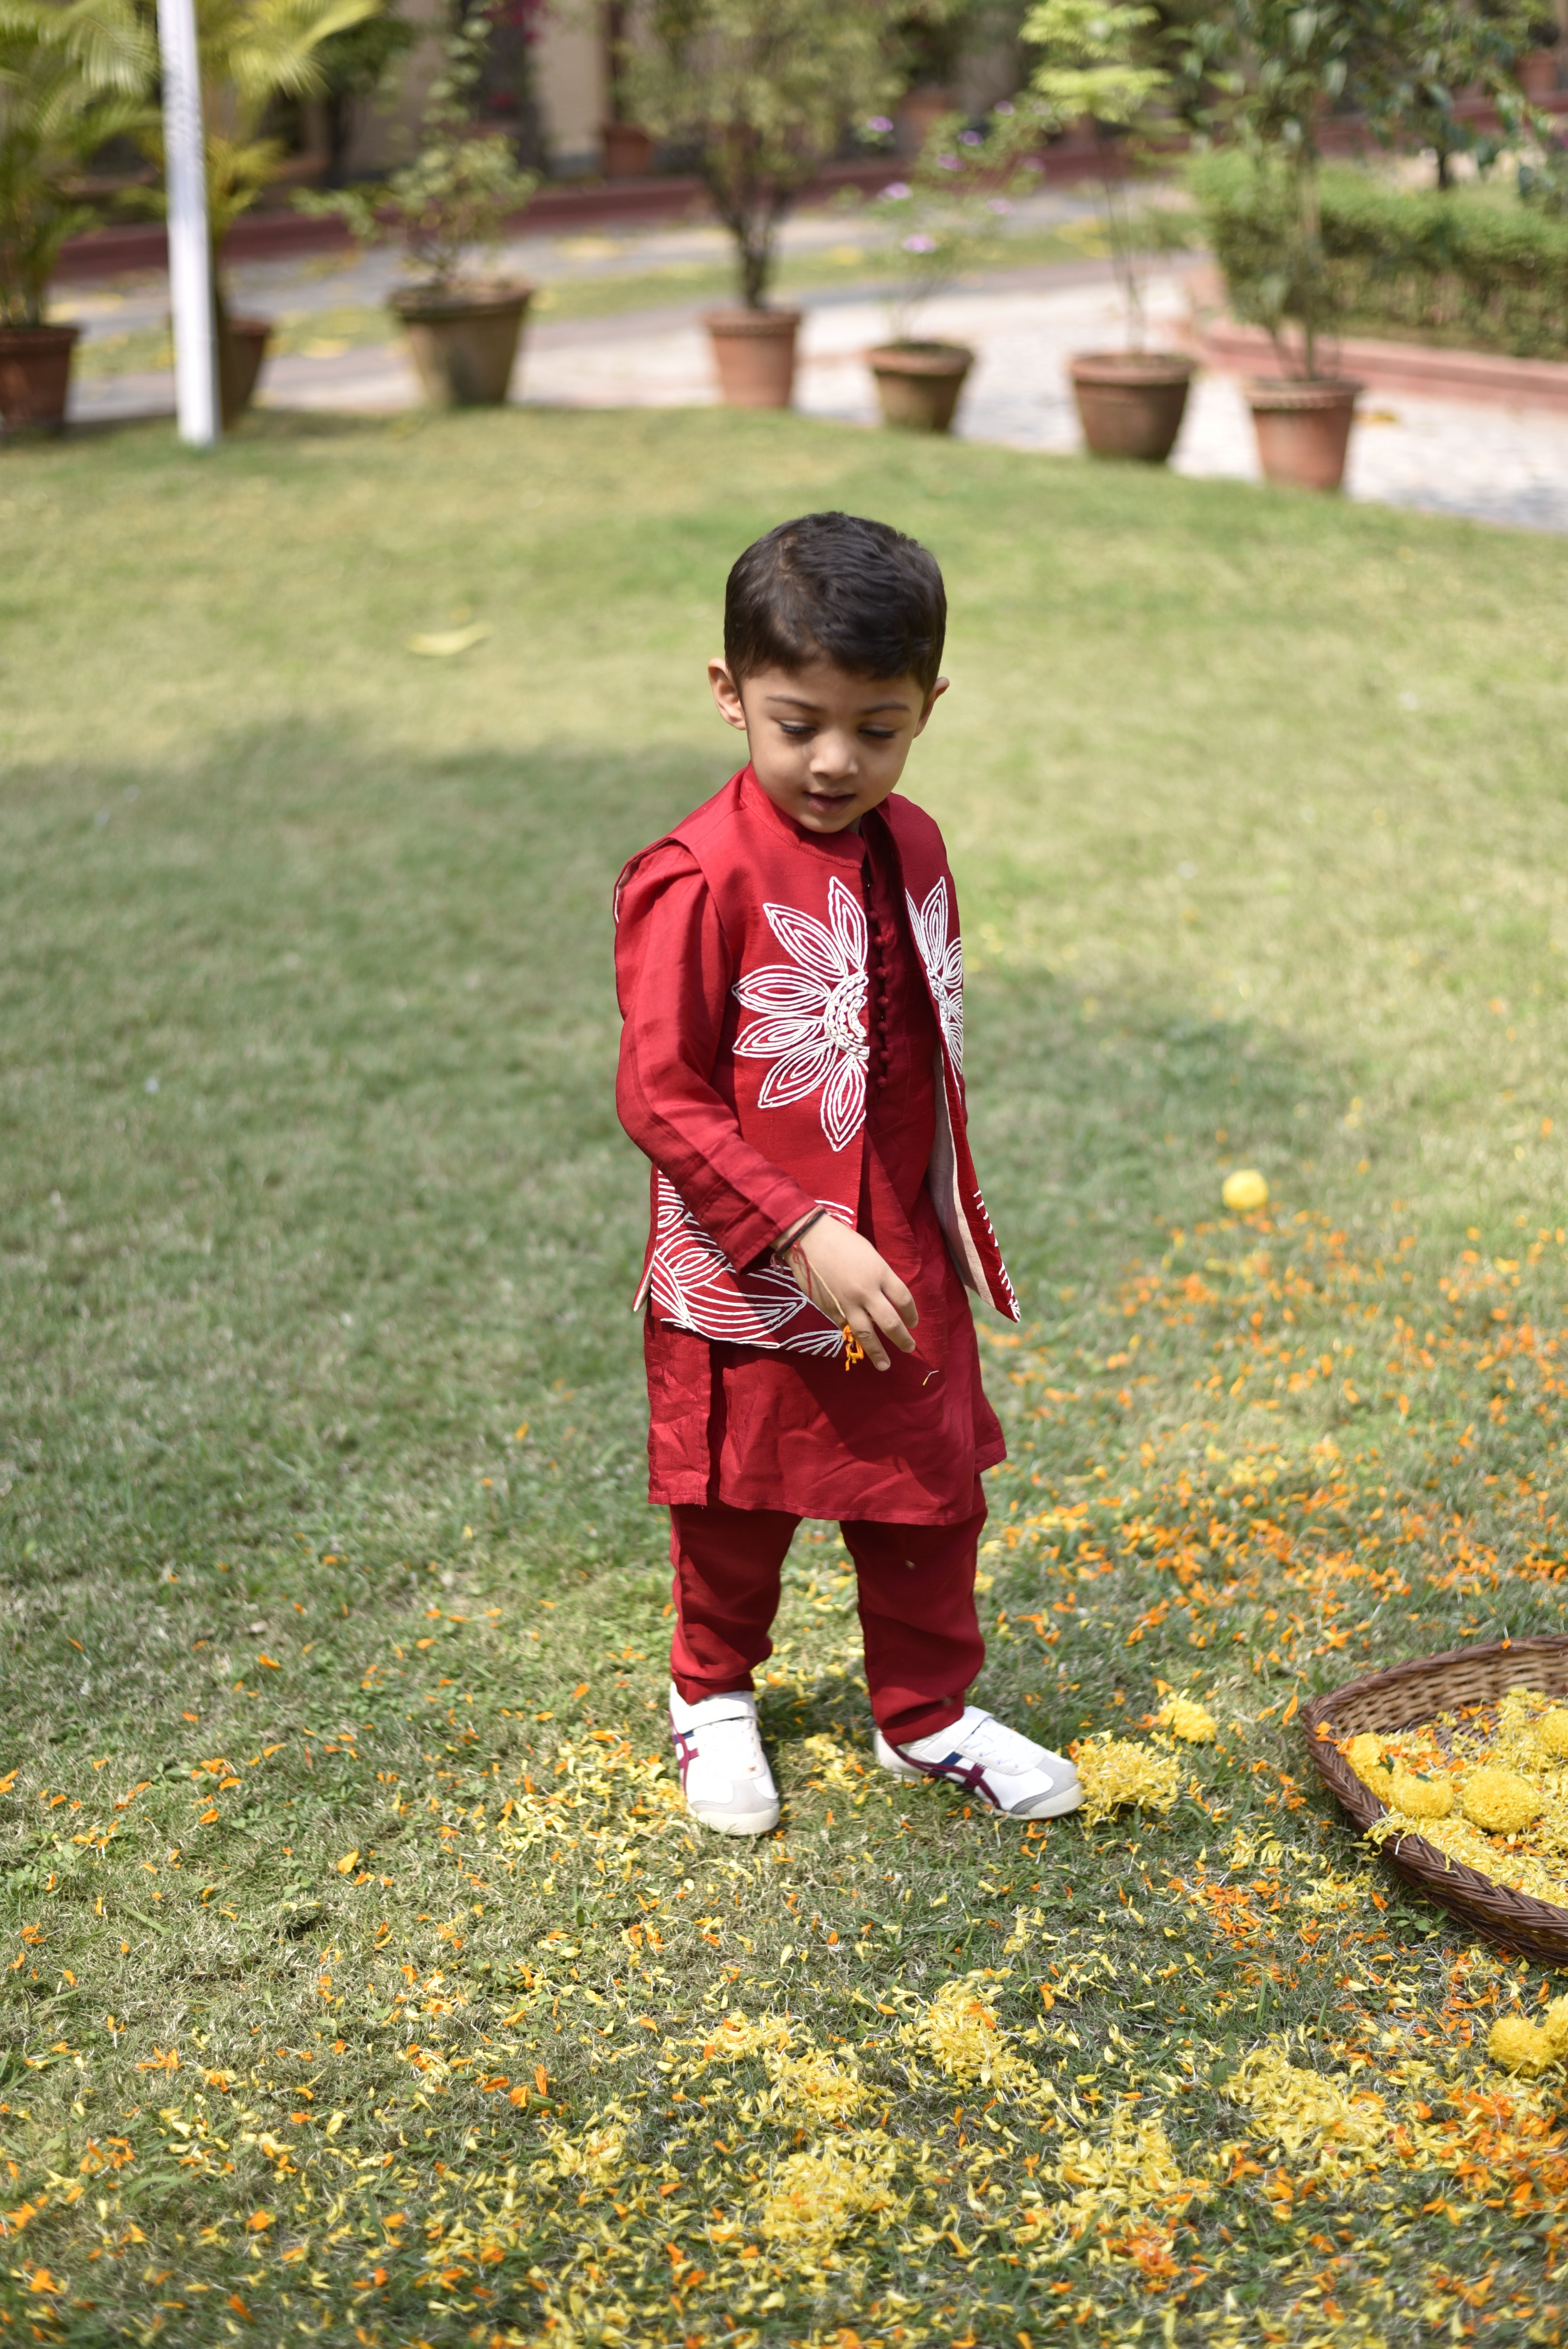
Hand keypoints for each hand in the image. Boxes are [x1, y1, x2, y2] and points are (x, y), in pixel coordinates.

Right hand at [784, 1216, 916, 1371]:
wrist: (808, 1240)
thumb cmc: (842, 1241)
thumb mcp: (870, 1254)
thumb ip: (879, 1277)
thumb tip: (884, 1300)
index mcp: (880, 1273)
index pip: (904, 1300)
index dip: (912, 1314)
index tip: (913, 1323)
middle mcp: (866, 1292)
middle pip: (890, 1323)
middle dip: (902, 1339)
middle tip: (909, 1348)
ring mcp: (847, 1303)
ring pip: (866, 1333)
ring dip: (877, 1352)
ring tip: (884, 1365)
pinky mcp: (830, 1309)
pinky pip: (845, 1326)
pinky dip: (852, 1334)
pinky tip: (857, 1340)